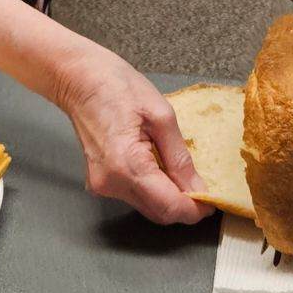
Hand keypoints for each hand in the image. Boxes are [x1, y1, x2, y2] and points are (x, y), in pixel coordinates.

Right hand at [54, 47, 210, 224]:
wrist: (80, 79)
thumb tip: (197, 188)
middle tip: (204, 189)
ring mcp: (101, 185)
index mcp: (127, 165)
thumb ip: (180, 158)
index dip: (194, 210)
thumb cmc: (118, 87)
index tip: (212, 204)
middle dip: (183, 206)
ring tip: (182, 173)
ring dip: (168, 197)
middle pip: (157, 212)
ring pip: (146, 206)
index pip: (168, 206)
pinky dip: (152, 188)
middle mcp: (111, 183)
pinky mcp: (99, 182)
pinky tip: (160, 167)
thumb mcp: (161, 115)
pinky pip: (133, 194)